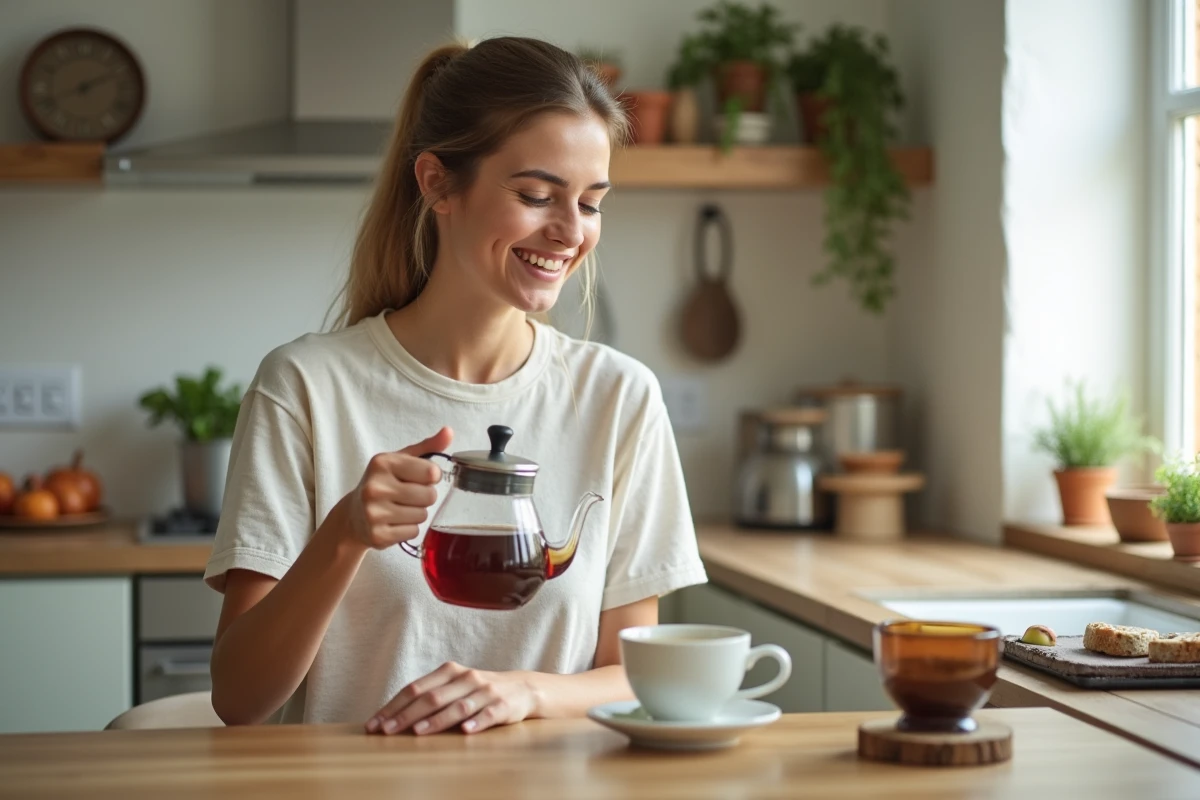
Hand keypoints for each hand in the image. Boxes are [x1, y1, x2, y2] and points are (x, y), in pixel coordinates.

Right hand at [344, 427, 452, 549]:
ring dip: (417, 513)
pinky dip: (409, 529)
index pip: (431, 472)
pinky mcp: (377, 535)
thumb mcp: (400, 460)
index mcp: (382, 463)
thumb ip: (427, 447)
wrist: (353, 515)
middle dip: (425, 497)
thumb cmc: (383, 483)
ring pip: (422, 515)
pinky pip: (413, 532)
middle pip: (429, 496)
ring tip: (400, 509)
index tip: (422, 477)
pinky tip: (394, 522)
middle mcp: (375, 487)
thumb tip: (449, 431)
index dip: (432, 476)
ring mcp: (373, 513)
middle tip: (408, 496)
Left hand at [365, 662, 538, 735]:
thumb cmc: (479, 691)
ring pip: (458, 706)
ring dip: (437, 720)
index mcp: (449, 672)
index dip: (393, 706)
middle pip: (432, 697)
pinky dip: (476, 722)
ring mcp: (485, 691)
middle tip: (387, 731)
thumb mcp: (455, 687)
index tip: (374, 724)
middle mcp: (466, 678)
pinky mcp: (503, 705)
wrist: (523, 688)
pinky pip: (488, 714)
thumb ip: (431, 696)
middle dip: (406, 715)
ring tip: (418, 731)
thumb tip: (393, 716)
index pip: (415, 688)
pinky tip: (466, 731)